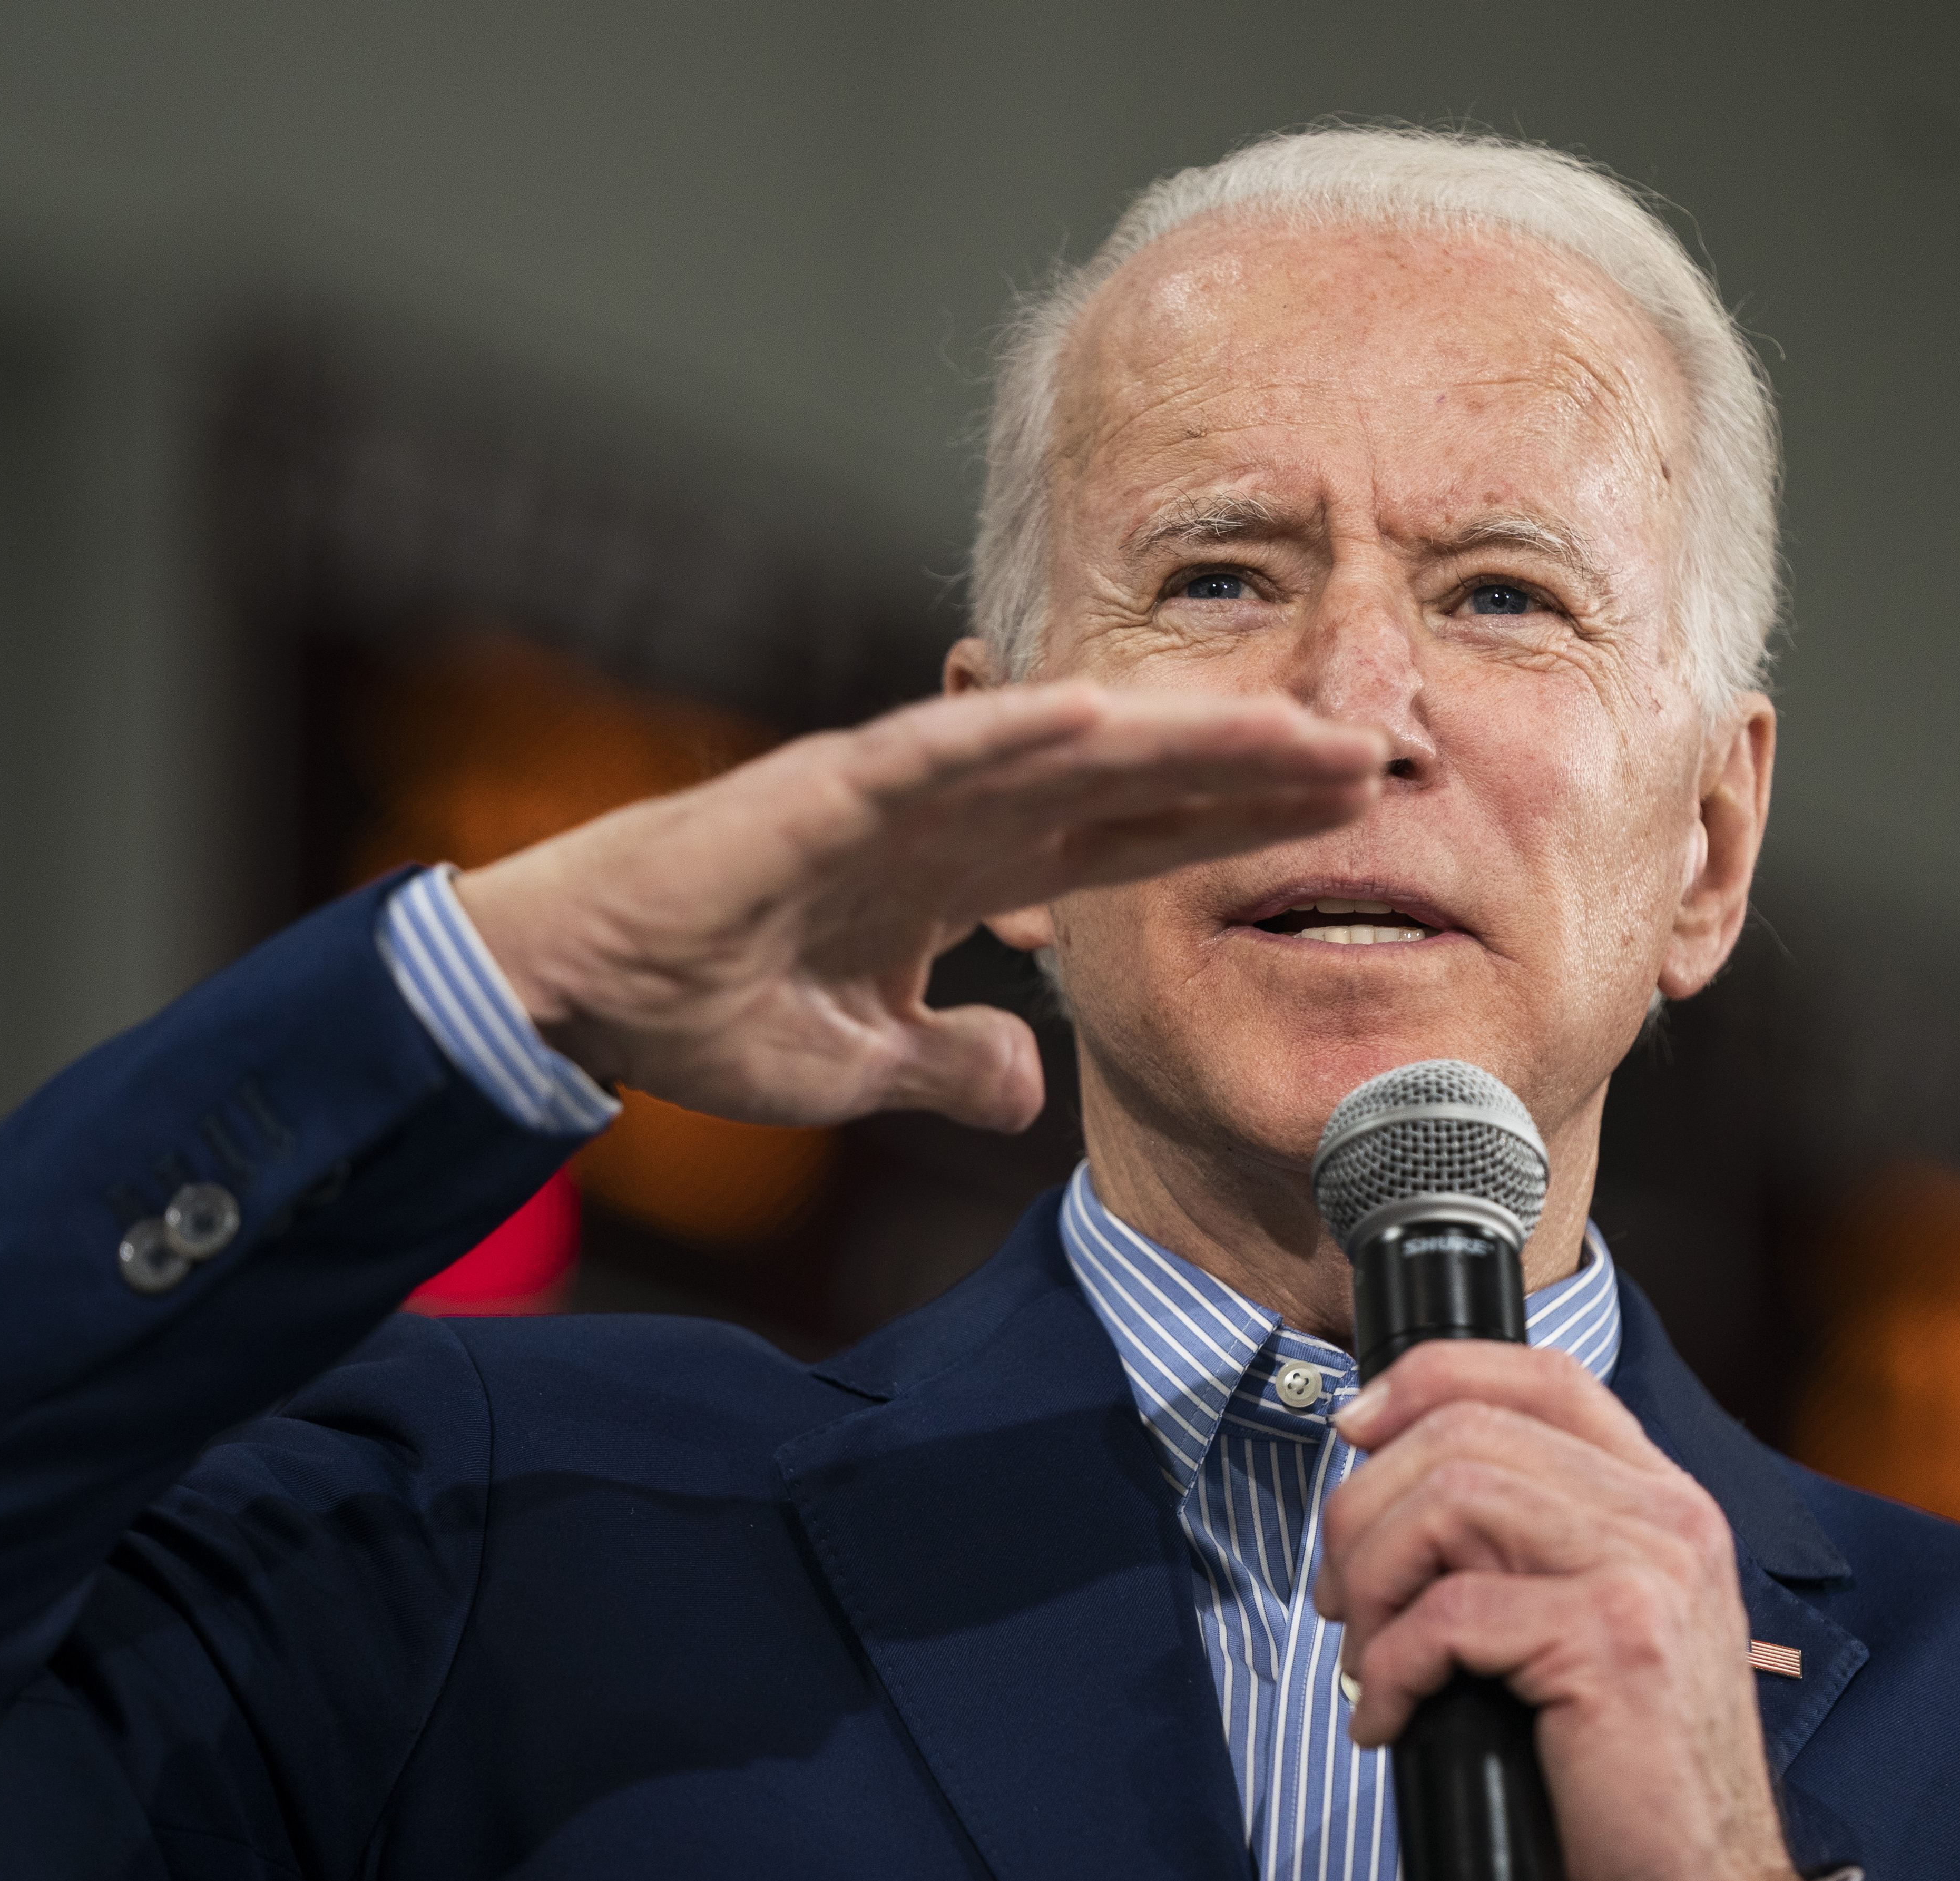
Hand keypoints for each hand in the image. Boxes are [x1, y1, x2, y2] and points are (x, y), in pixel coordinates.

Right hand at [454, 681, 1385, 1130]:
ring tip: (1288, 727)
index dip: (1241, 821)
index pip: (1138, 839)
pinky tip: (1102, 714)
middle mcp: (954, 815)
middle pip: (1135, 782)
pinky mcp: (822, 789)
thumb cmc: (708, 1010)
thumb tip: (1029, 1087)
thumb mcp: (865, 1064)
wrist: (585, 995)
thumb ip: (956, 1063)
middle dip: (1250, 767)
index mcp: (970, 871)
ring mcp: (895, 793)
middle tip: (1374, 748)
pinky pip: (933, 753)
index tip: (1345, 811)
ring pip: (1063, 750)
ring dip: (1176, 736)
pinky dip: (1013, 729)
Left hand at [1318, 1343, 1811, 1880]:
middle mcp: (1666, 1516)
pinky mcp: (1609, 1639)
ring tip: (1367, 1658)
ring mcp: (1646, 1569)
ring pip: (1448, 1501)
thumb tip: (1384, 1479)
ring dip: (1371, 1582)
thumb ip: (1521, 1536)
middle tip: (1339, 1597)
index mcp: (1661, 1499)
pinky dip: (1391, 1668)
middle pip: (1465, 1430)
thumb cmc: (1616, 1770)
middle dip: (1364, 1509)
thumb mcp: (1582, 1619)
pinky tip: (1390, 1719)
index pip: (1540, 1374)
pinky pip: (1447, 1613)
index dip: (1430, 1378)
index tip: (1355, 1427)